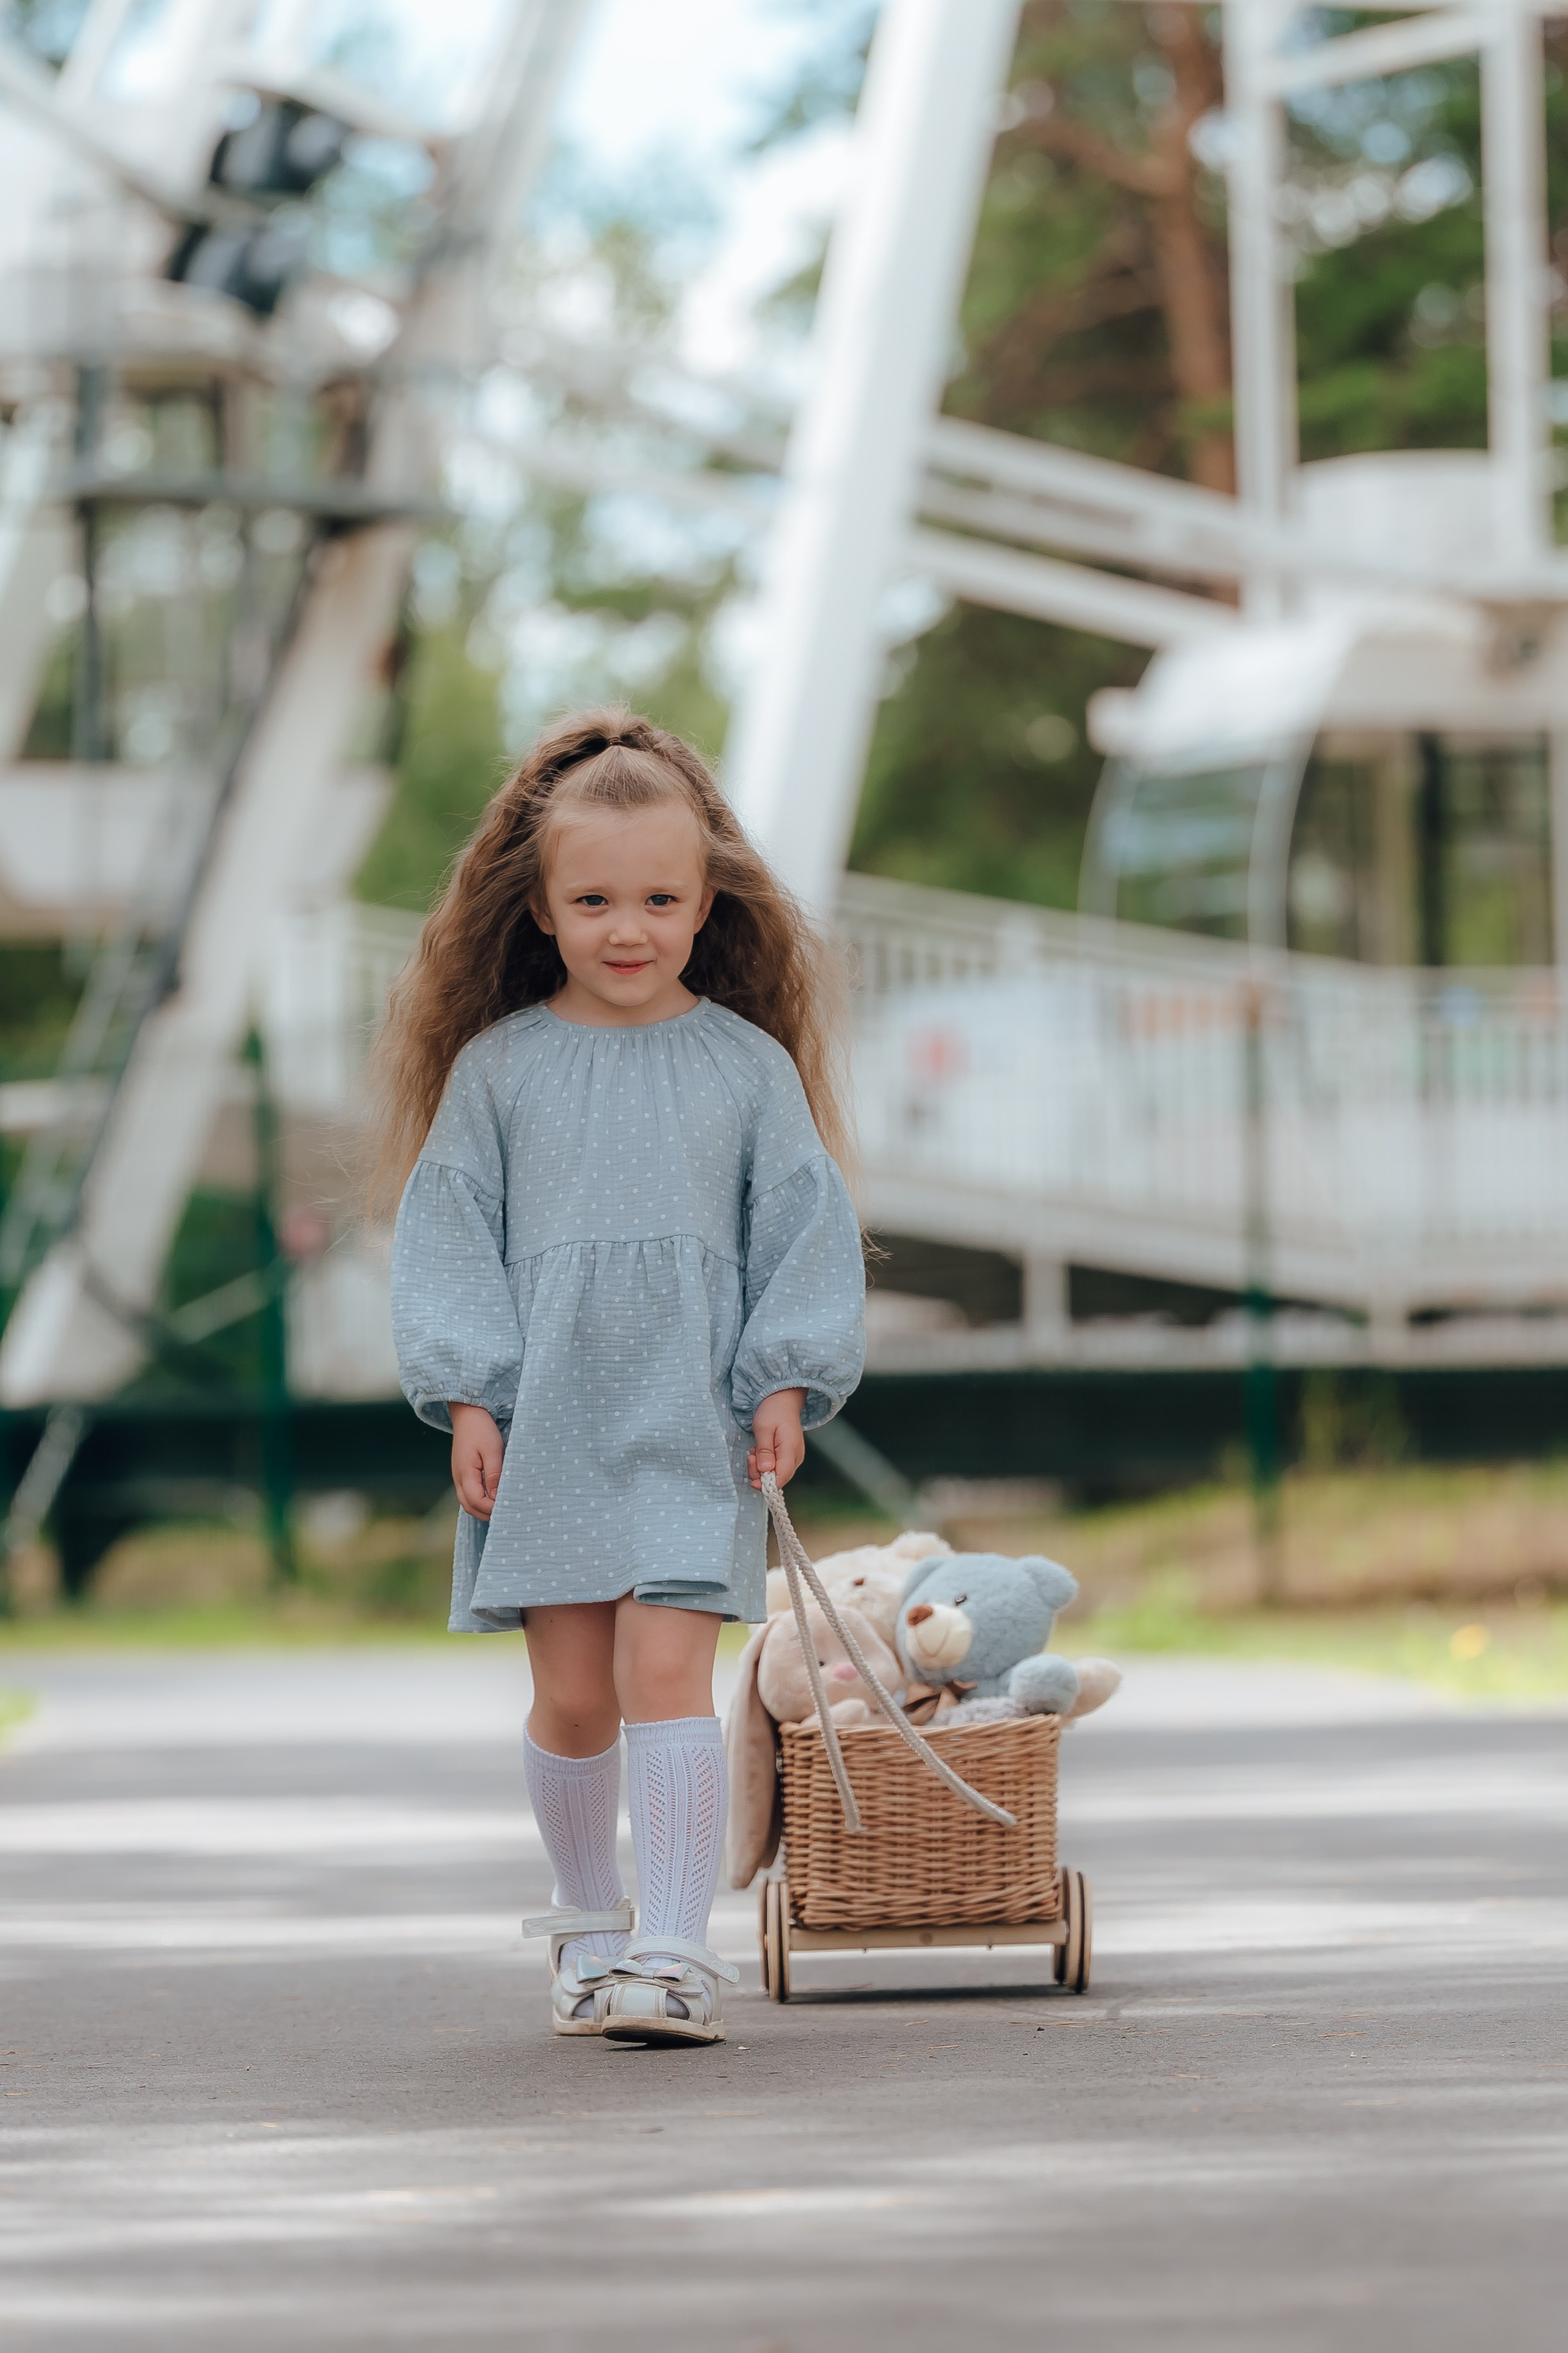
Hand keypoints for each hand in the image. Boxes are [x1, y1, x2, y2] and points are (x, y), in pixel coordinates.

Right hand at [449, 1403, 503, 1519]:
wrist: (468, 1414)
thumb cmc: (482, 1430)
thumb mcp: (492, 1450)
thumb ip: (494, 1474)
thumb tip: (496, 1497)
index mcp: (465, 1473)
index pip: (476, 1501)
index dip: (492, 1508)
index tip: (509, 1506)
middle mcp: (458, 1478)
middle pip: (470, 1506)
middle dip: (487, 1513)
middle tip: (507, 1511)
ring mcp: (458, 1477)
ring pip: (467, 1503)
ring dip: (483, 1509)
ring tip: (502, 1507)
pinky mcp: (462, 1473)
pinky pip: (468, 1494)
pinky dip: (479, 1501)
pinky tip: (493, 1497)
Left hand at [748, 1387, 806, 1490]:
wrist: (783, 1400)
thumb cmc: (773, 1411)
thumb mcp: (763, 1428)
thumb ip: (765, 1451)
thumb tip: (765, 1470)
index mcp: (791, 1449)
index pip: (782, 1477)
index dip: (767, 1484)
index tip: (752, 1481)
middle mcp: (796, 1457)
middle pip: (779, 1478)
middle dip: (761, 1474)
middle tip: (751, 1456)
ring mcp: (794, 1457)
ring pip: (777, 1474)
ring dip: (761, 1468)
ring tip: (755, 1450)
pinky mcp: (789, 1456)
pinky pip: (777, 1467)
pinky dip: (766, 1464)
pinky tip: (760, 1451)